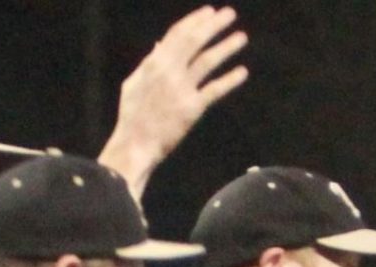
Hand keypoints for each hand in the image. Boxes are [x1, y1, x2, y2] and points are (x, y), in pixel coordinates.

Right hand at [98, 6, 249, 197]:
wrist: (135, 145)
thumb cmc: (133, 116)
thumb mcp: (134, 84)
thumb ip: (148, 63)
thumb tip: (160, 44)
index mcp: (153, 64)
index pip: (177, 34)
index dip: (195, 20)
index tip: (209, 11)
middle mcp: (167, 72)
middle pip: (194, 41)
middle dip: (213, 25)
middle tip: (229, 13)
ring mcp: (181, 89)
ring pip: (207, 61)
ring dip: (226, 47)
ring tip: (242, 37)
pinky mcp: (192, 108)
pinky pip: (214, 90)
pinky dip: (229, 80)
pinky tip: (242, 72)